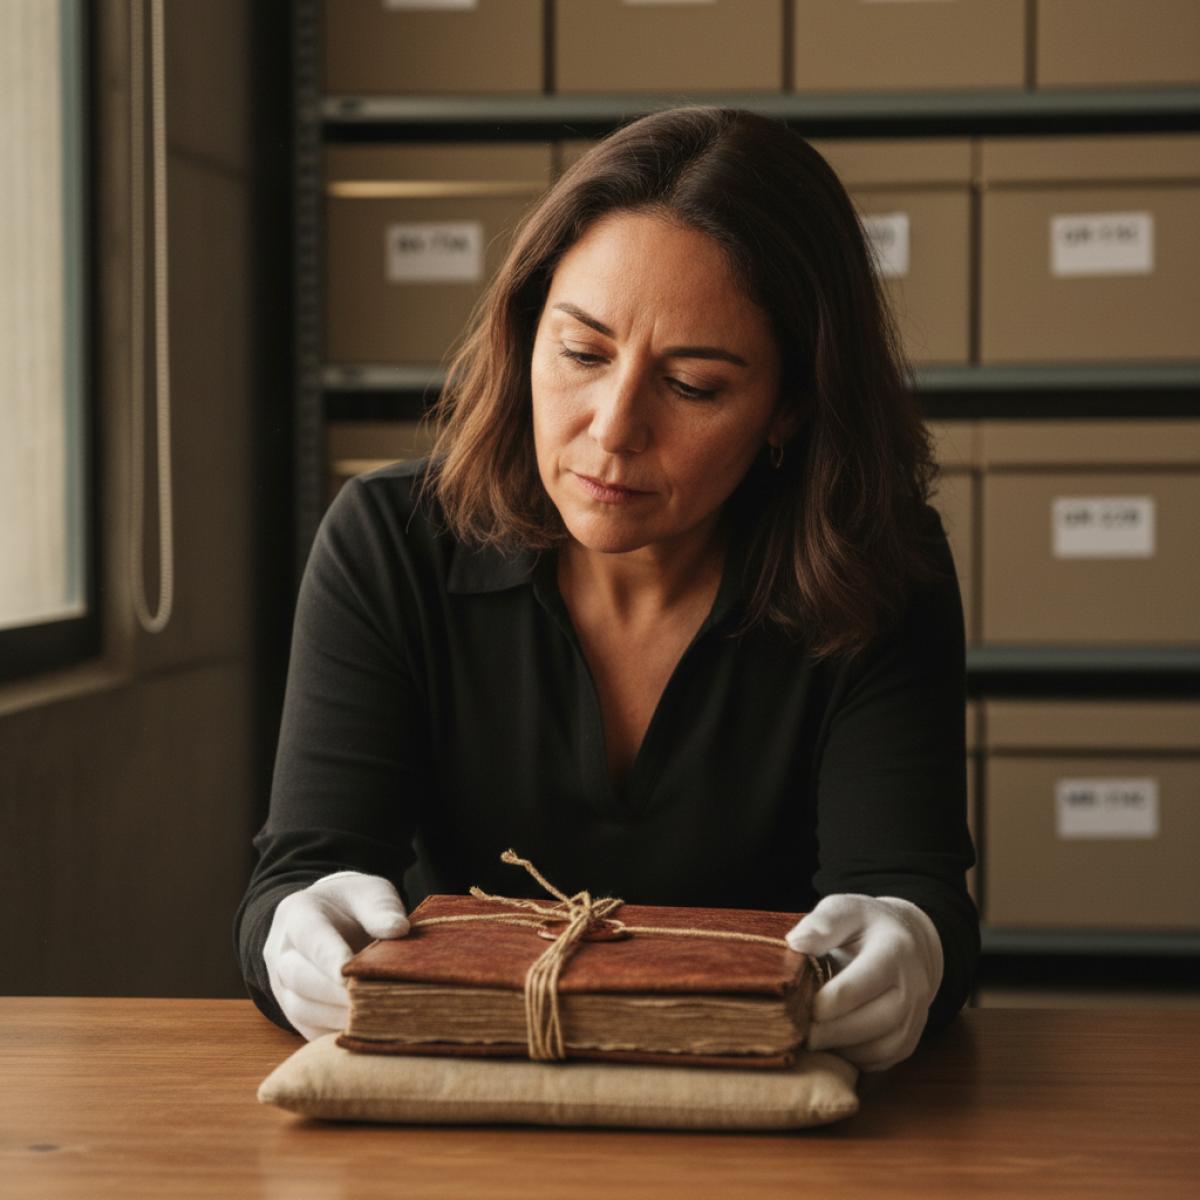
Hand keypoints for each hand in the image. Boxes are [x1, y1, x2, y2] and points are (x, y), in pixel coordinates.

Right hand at [263, 870, 409, 1040]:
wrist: (331, 918)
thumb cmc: (354, 905)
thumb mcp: (370, 892)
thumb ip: (381, 908)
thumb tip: (398, 930)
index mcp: (298, 914)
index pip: (311, 938)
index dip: (330, 959)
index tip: (350, 978)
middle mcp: (282, 951)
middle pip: (301, 977)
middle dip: (336, 994)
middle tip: (373, 1004)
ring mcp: (282, 985)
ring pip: (301, 1009)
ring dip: (337, 1018)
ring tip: (375, 1022)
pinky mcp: (294, 1011)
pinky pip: (309, 1029)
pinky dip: (336, 1036)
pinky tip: (366, 1035)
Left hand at [785, 894, 942, 1071]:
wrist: (910, 943)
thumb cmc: (867, 925)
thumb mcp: (846, 909)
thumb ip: (822, 922)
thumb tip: (796, 942)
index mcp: (895, 951)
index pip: (859, 985)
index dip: (825, 1001)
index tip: (797, 1004)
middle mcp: (914, 987)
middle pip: (876, 1021)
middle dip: (833, 1032)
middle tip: (798, 1033)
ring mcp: (916, 1015)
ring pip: (883, 1047)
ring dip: (844, 1049)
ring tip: (811, 1040)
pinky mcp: (911, 1038)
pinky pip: (884, 1060)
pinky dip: (856, 1059)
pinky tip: (831, 1046)